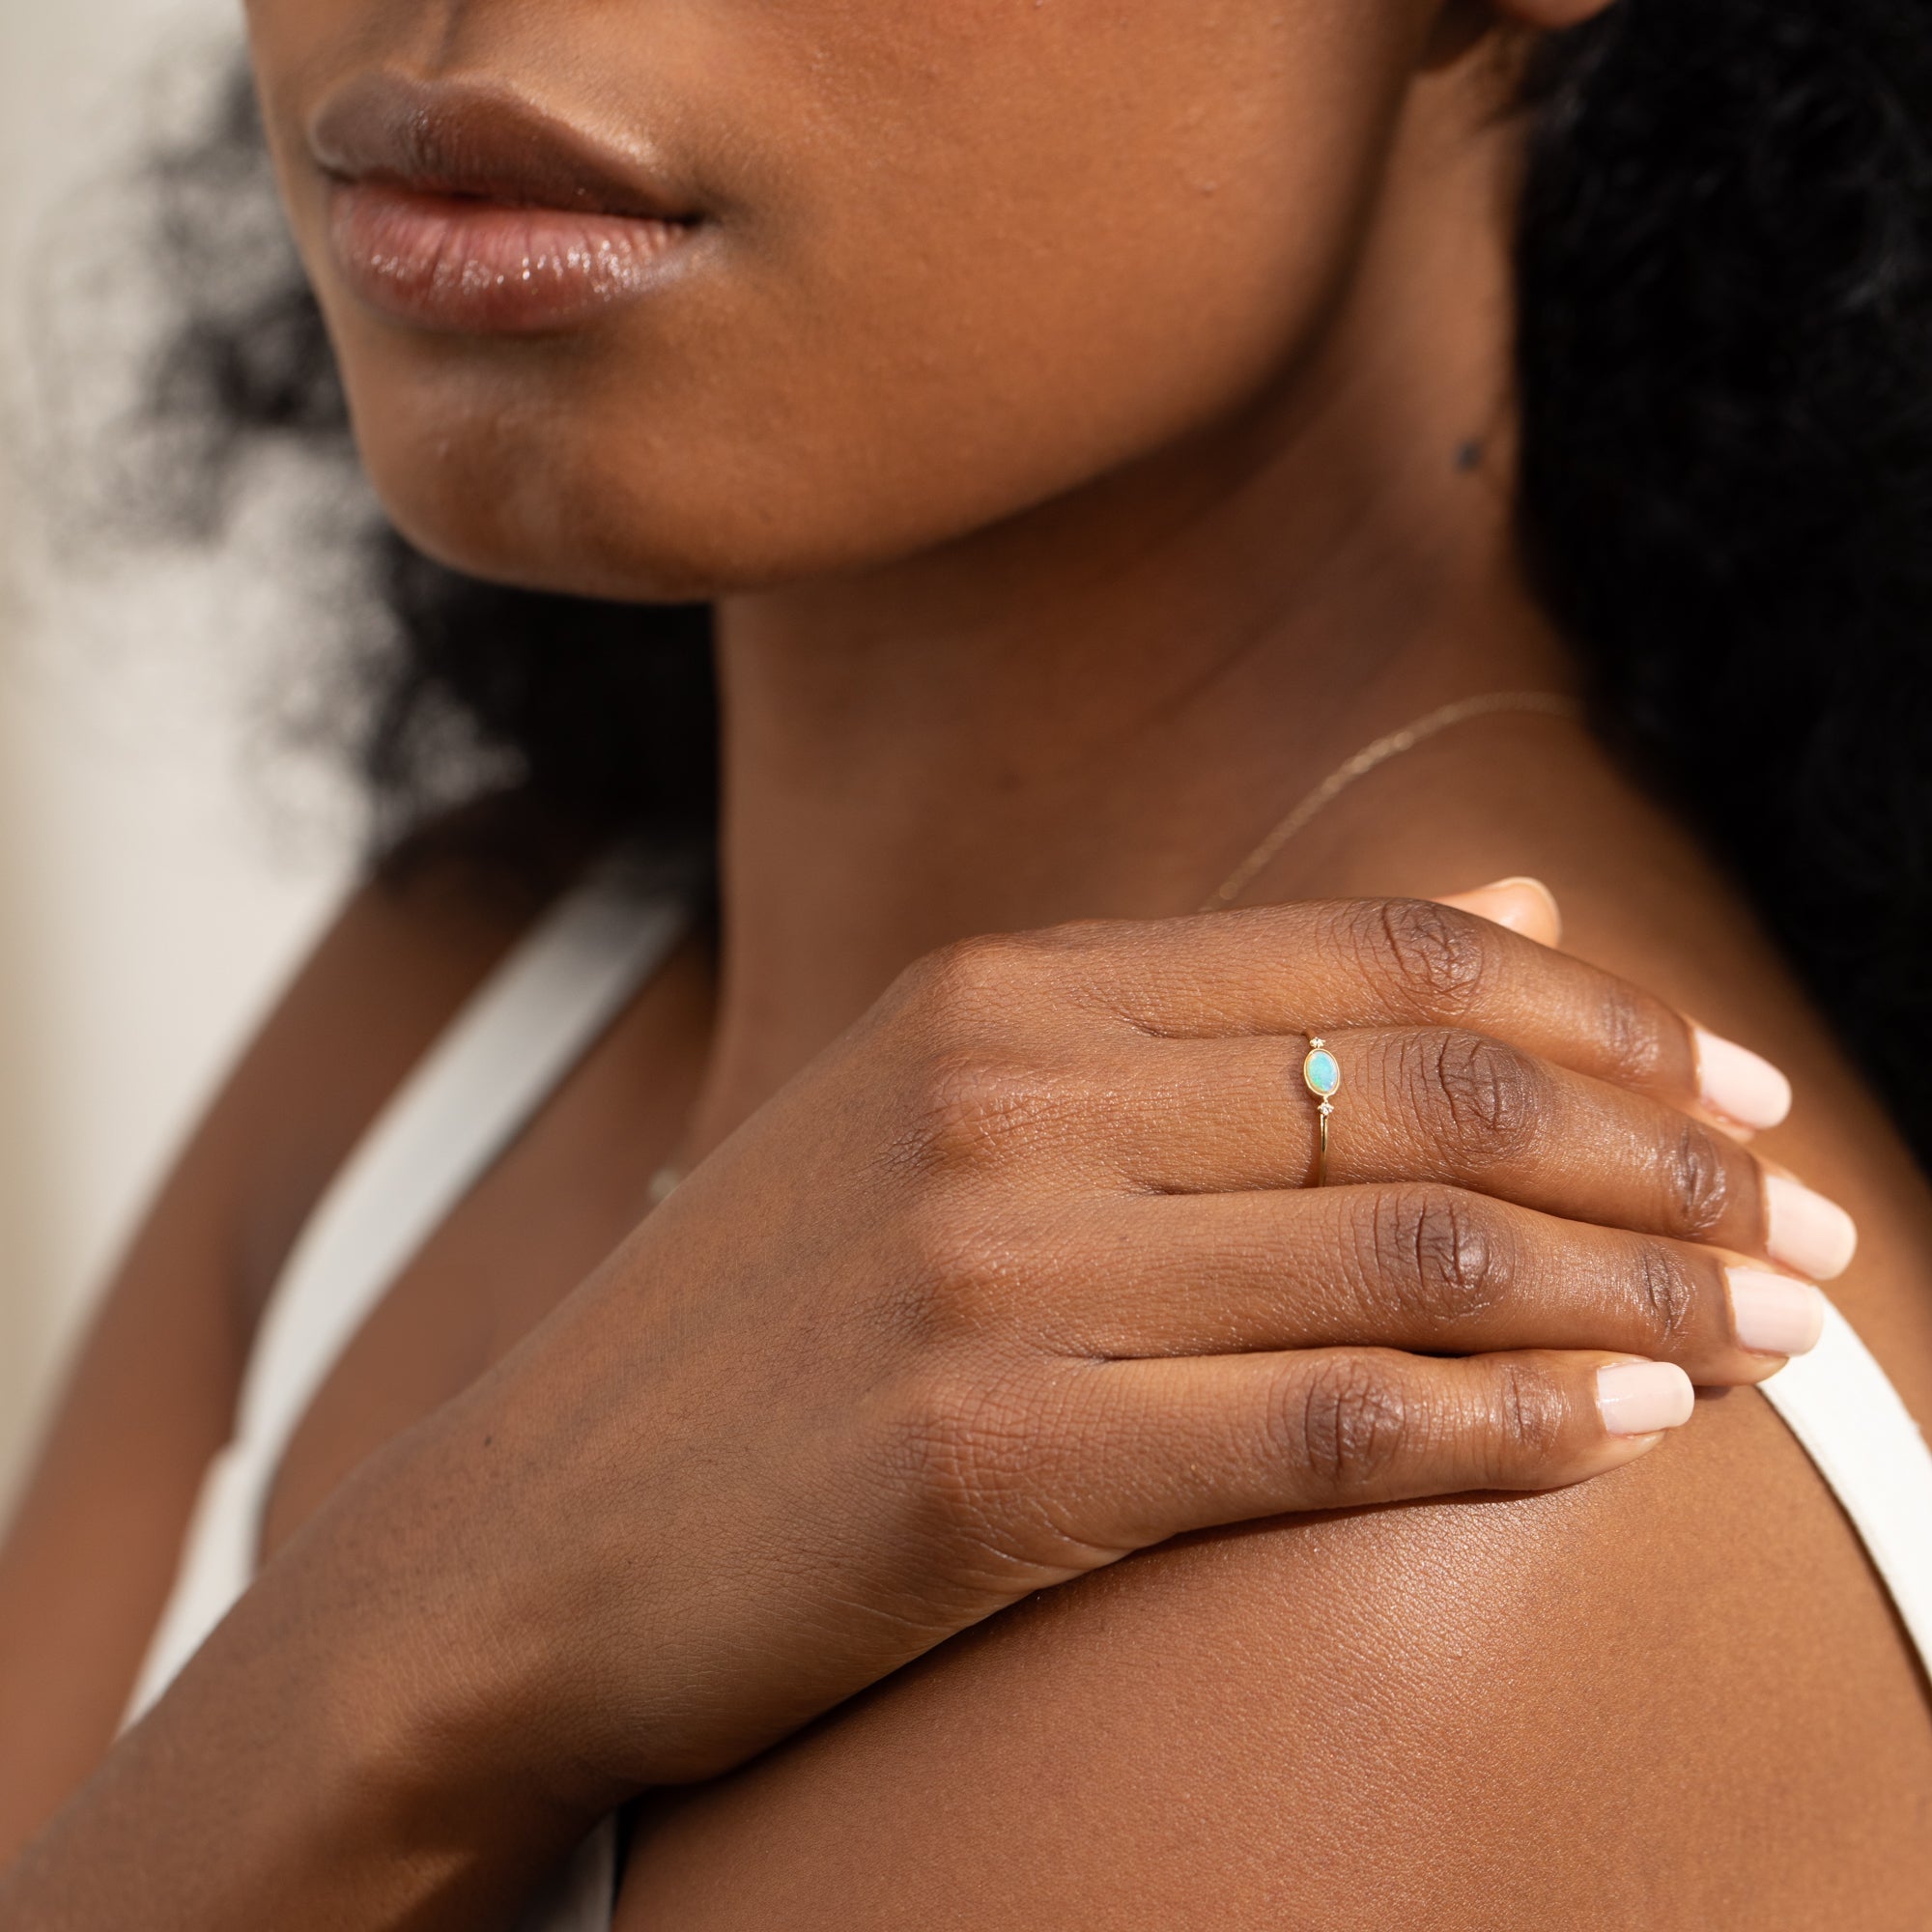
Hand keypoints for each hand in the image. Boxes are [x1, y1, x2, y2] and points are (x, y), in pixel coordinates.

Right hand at [274, 887, 1844, 1822]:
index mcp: (1000, 993)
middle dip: (1664, 1155)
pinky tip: (1628, 1439)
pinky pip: (1325, 1428)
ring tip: (1771, 1333)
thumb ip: (1219, 1012)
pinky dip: (1510, 1429)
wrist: (523, 1535)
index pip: (1376, 958)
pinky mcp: (991, 1462)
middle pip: (1428, 1097)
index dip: (1595, 1018)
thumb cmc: (752, 1330)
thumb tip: (1510, 915)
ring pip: (1414, 1261)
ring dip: (1636, 1296)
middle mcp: (1004, 1102)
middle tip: (1811, 1218)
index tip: (1733, 1086)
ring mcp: (992, 1277)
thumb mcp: (947, 1109)